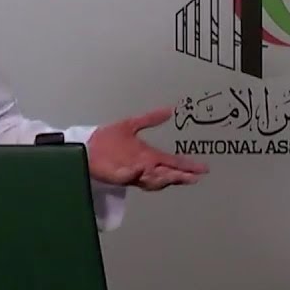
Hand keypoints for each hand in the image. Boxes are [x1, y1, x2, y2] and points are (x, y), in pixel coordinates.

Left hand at [86, 106, 207, 190]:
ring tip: (173, 175)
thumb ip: (150, 119)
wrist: (87, 146)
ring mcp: (132, 172)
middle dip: (179, 176)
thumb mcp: (131, 125)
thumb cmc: (108, 139)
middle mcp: (144, 166)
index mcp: (149, 156)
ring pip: (152, 180)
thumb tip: (170, 109)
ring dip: (162, 177)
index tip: (202, 169)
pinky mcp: (118, 175)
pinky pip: (129, 176)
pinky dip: (136, 173)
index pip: (173, 163)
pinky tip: (142, 168)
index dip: (188, 167)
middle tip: (191, 177)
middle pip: (166, 175)